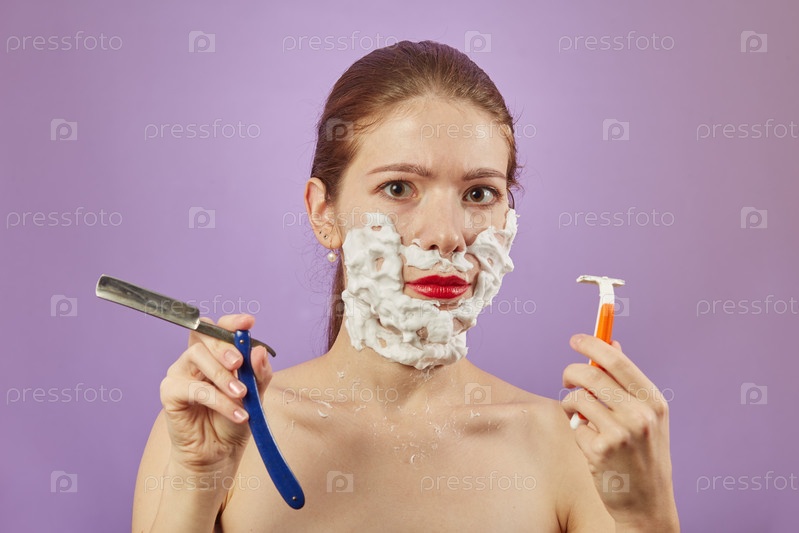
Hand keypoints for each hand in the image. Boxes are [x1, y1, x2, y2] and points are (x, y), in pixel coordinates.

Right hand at [159, 314, 271, 472]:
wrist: (220, 454)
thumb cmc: (235, 420)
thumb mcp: (256, 394)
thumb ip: (258, 372)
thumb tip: (259, 350)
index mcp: (215, 354)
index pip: (218, 328)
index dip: (232, 322)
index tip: (249, 323)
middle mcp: (195, 359)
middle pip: (203, 336)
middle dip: (224, 347)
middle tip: (240, 364)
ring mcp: (180, 373)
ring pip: (197, 356)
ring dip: (223, 377)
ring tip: (242, 396)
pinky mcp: (170, 393)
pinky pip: (193, 387)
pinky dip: (218, 400)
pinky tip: (236, 413)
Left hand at [561, 334, 678, 529]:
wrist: (648, 504)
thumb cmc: (643, 456)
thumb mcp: (648, 417)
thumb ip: (628, 383)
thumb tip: (612, 343)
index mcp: (654, 401)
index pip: (618, 361)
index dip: (593, 344)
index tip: (576, 339)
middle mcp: (640, 414)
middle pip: (591, 375)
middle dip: (572, 371)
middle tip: (566, 377)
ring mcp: (621, 432)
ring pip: (577, 399)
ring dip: (571, 405)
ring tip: (580, 418)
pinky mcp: (601, 449)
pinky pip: (575, 426)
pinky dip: (577, 432)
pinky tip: (591, 446)